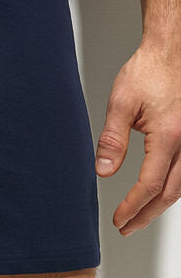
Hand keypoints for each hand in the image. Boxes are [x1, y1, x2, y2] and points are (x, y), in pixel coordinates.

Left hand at [95, 41, 180, 235]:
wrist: (172, 51)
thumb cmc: (148, 70)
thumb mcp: (121, 103)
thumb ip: (112, 140)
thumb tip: (103, 171)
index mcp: (169, 135)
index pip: (150, 184)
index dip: (133, 206)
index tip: (120, 218)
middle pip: (170, 193)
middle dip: (147, 214)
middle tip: (127, 227)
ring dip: (162, 204)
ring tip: (140, 216)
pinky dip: (175, 188)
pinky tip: (161, 193)